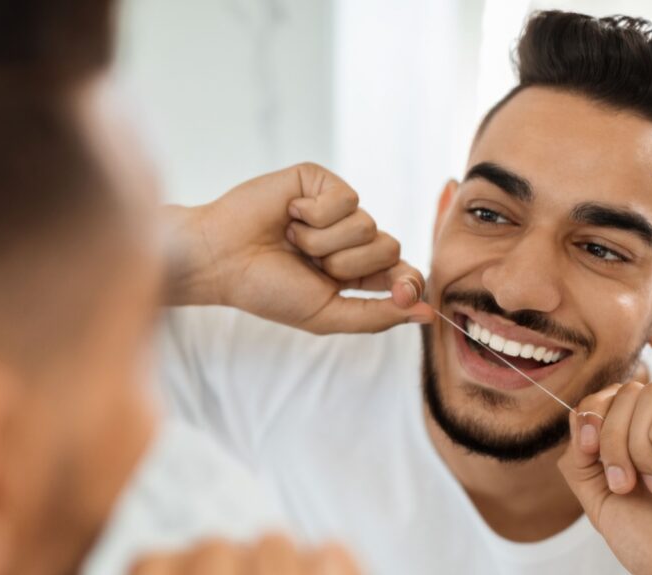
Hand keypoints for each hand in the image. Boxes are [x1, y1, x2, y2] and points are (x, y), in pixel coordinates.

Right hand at [167, 162, 432, 333]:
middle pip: (389, 247)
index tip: (404, 291)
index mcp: (353, 274)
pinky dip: (315, 213)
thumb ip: (378, 315)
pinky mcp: (321, 181)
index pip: (402, 273)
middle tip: (309, 264)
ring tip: (292, 240)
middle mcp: (348, 239)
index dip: (408, 281)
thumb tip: (429, 314)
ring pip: (368, 224)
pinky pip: (347, 198)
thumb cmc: (267, 290)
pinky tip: (290, 214)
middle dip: (349, 264)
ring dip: (324, 240)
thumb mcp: (326, 315)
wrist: (222, 258)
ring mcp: (335, 209)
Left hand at [558, 382, 651, 574]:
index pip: (601, 398)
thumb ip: (579, 462)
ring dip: (639, 442)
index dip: (589, 416)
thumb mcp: (599, 503)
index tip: (590, 453)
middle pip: (622, 392)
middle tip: (624, 482)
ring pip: (650, 393)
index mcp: (627, 444)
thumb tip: (578, 420)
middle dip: (611, 436)